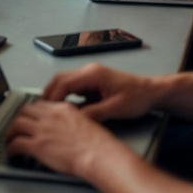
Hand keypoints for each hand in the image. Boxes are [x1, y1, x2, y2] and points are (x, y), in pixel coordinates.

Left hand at [6, 98, 116, 177]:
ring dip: (10, 132)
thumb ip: (72, 120)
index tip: (29, 118)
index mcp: (62, 109)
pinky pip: (17, 143)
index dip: (31, 112)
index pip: (39, 105)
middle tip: (16, 127)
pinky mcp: (38, 146)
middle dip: (18, 119)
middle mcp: (50, 116)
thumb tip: (66, 127)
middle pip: (24, 111)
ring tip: (9, 139)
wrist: (99, 155)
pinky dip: (11, 148)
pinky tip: (12, 152)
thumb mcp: (85, 122)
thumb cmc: (99, 144)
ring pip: (16, 125)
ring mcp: (42, 130)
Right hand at [41, 62, 158, 122]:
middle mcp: (88, 72)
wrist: (151, 92)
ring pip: (65, 83)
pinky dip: (64, 97)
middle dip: (49, 94)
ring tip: (49, 112)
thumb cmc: (137, 98)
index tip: (46, 111)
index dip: (53, 97)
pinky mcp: (92, 83)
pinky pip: (73, 88)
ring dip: (56, 95)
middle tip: (42, 111)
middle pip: (60, 79)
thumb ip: (94, 113)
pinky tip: (63, 109)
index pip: (64, 82)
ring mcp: (90, 76)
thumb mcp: (116, 108)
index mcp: (93, 74)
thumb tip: (75, 121)